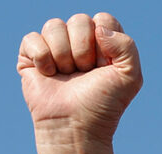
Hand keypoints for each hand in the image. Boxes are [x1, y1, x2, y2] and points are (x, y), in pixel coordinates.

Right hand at [18, 13, 142, 153]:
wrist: (76, 127)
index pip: (103, 19)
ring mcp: (56, 49)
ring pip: (54, 25)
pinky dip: (42, 58)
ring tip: (68, 75)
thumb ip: (127, 46)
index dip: (103, 41)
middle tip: (85, 72)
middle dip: (83, 49)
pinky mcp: (32, 57)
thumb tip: (98, 28)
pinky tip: (49, 75)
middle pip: (79, 20)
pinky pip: (32, 38)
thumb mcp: (130, 77)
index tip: (104, 64)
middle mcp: (80, 43)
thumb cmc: (104, 104)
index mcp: (105, 44)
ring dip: (63, 55)